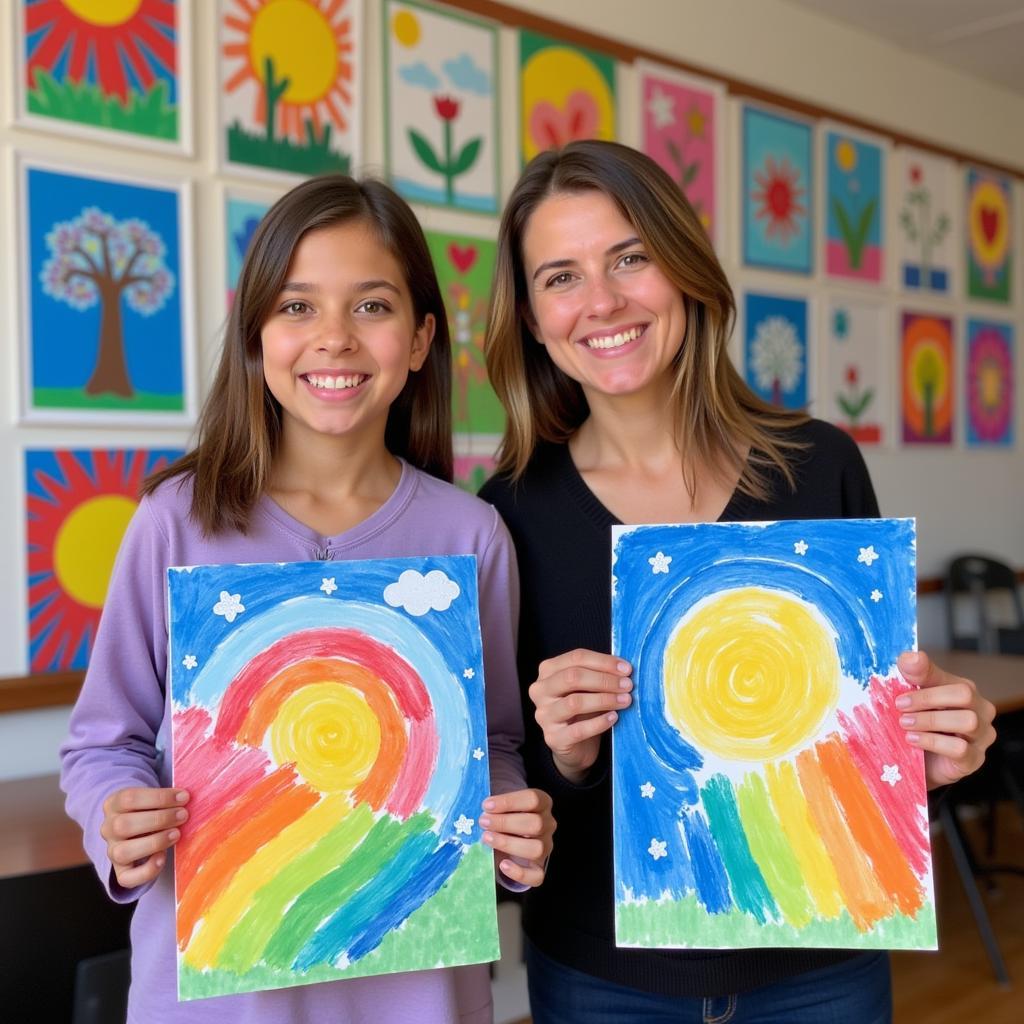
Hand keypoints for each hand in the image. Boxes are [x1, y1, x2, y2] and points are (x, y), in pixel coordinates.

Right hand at [100, 787, 189, 887]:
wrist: (140, 831)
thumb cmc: (152, 809)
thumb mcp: (152, 799)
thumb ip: (165, 799)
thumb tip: (186, 798)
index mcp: (113, 804)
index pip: (129, 798)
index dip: (159, 797)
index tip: (184, 797)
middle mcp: (108, 828)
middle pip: (123, 825)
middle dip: (159, 819)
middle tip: (183, 815)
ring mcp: (112, 851)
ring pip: (123, 852)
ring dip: (155, 842)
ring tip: (177, 834)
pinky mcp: (120, 871)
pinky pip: (127, 878)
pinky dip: (147, 870)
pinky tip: (163, 857)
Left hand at [480, 788, 554, 887]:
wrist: (512, 838)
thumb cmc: (506, 817)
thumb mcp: (505, 807)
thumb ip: (497, 807)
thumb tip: (480, 811)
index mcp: (543, 803)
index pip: (533, 799)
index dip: (509, 802)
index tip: (486, 806)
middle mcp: (548, 824)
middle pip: (535, 823)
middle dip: (505, 823)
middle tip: (483, 822)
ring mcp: (546, 847)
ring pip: (536, 848)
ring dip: (508, 843)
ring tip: (487, 839)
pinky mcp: (540, 868)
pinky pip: (536, 875)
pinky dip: (519, 872)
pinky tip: (503, 865)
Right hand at [529, 649, 632, 782]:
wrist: (576, 745)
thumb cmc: (583, 709)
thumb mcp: (588, 687)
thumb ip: (599, 674)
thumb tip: (624, 669)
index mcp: (548, 670)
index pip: (576, 658)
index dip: (604, 661)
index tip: (627, 669)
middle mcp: (540, 690)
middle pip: (572, 677)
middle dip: (604, 680)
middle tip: (627, 685)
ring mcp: (544, 715)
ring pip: (575, 702)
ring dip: (604, 700)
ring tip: (625, 700)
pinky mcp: (553, 738)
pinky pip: (578, 730)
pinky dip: (599, 723)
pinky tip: (614, 718)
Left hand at [896, 650, 996, 789]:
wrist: (921, 762)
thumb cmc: (920, 725)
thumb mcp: (913, 698)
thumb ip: (913, 676)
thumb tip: (910, 657)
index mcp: (963, 689)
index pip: (947, 676)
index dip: (923, 675)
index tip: (901, 676)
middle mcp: (979, 709)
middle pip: (963, 695)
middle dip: (928, 698)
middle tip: (900, 706)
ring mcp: (981, 735)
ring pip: (967, 721)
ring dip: (930, 721)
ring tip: (905, 724)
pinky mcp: (974, 758)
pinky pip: (960, 748)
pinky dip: (933, 742)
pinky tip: (913, 740)